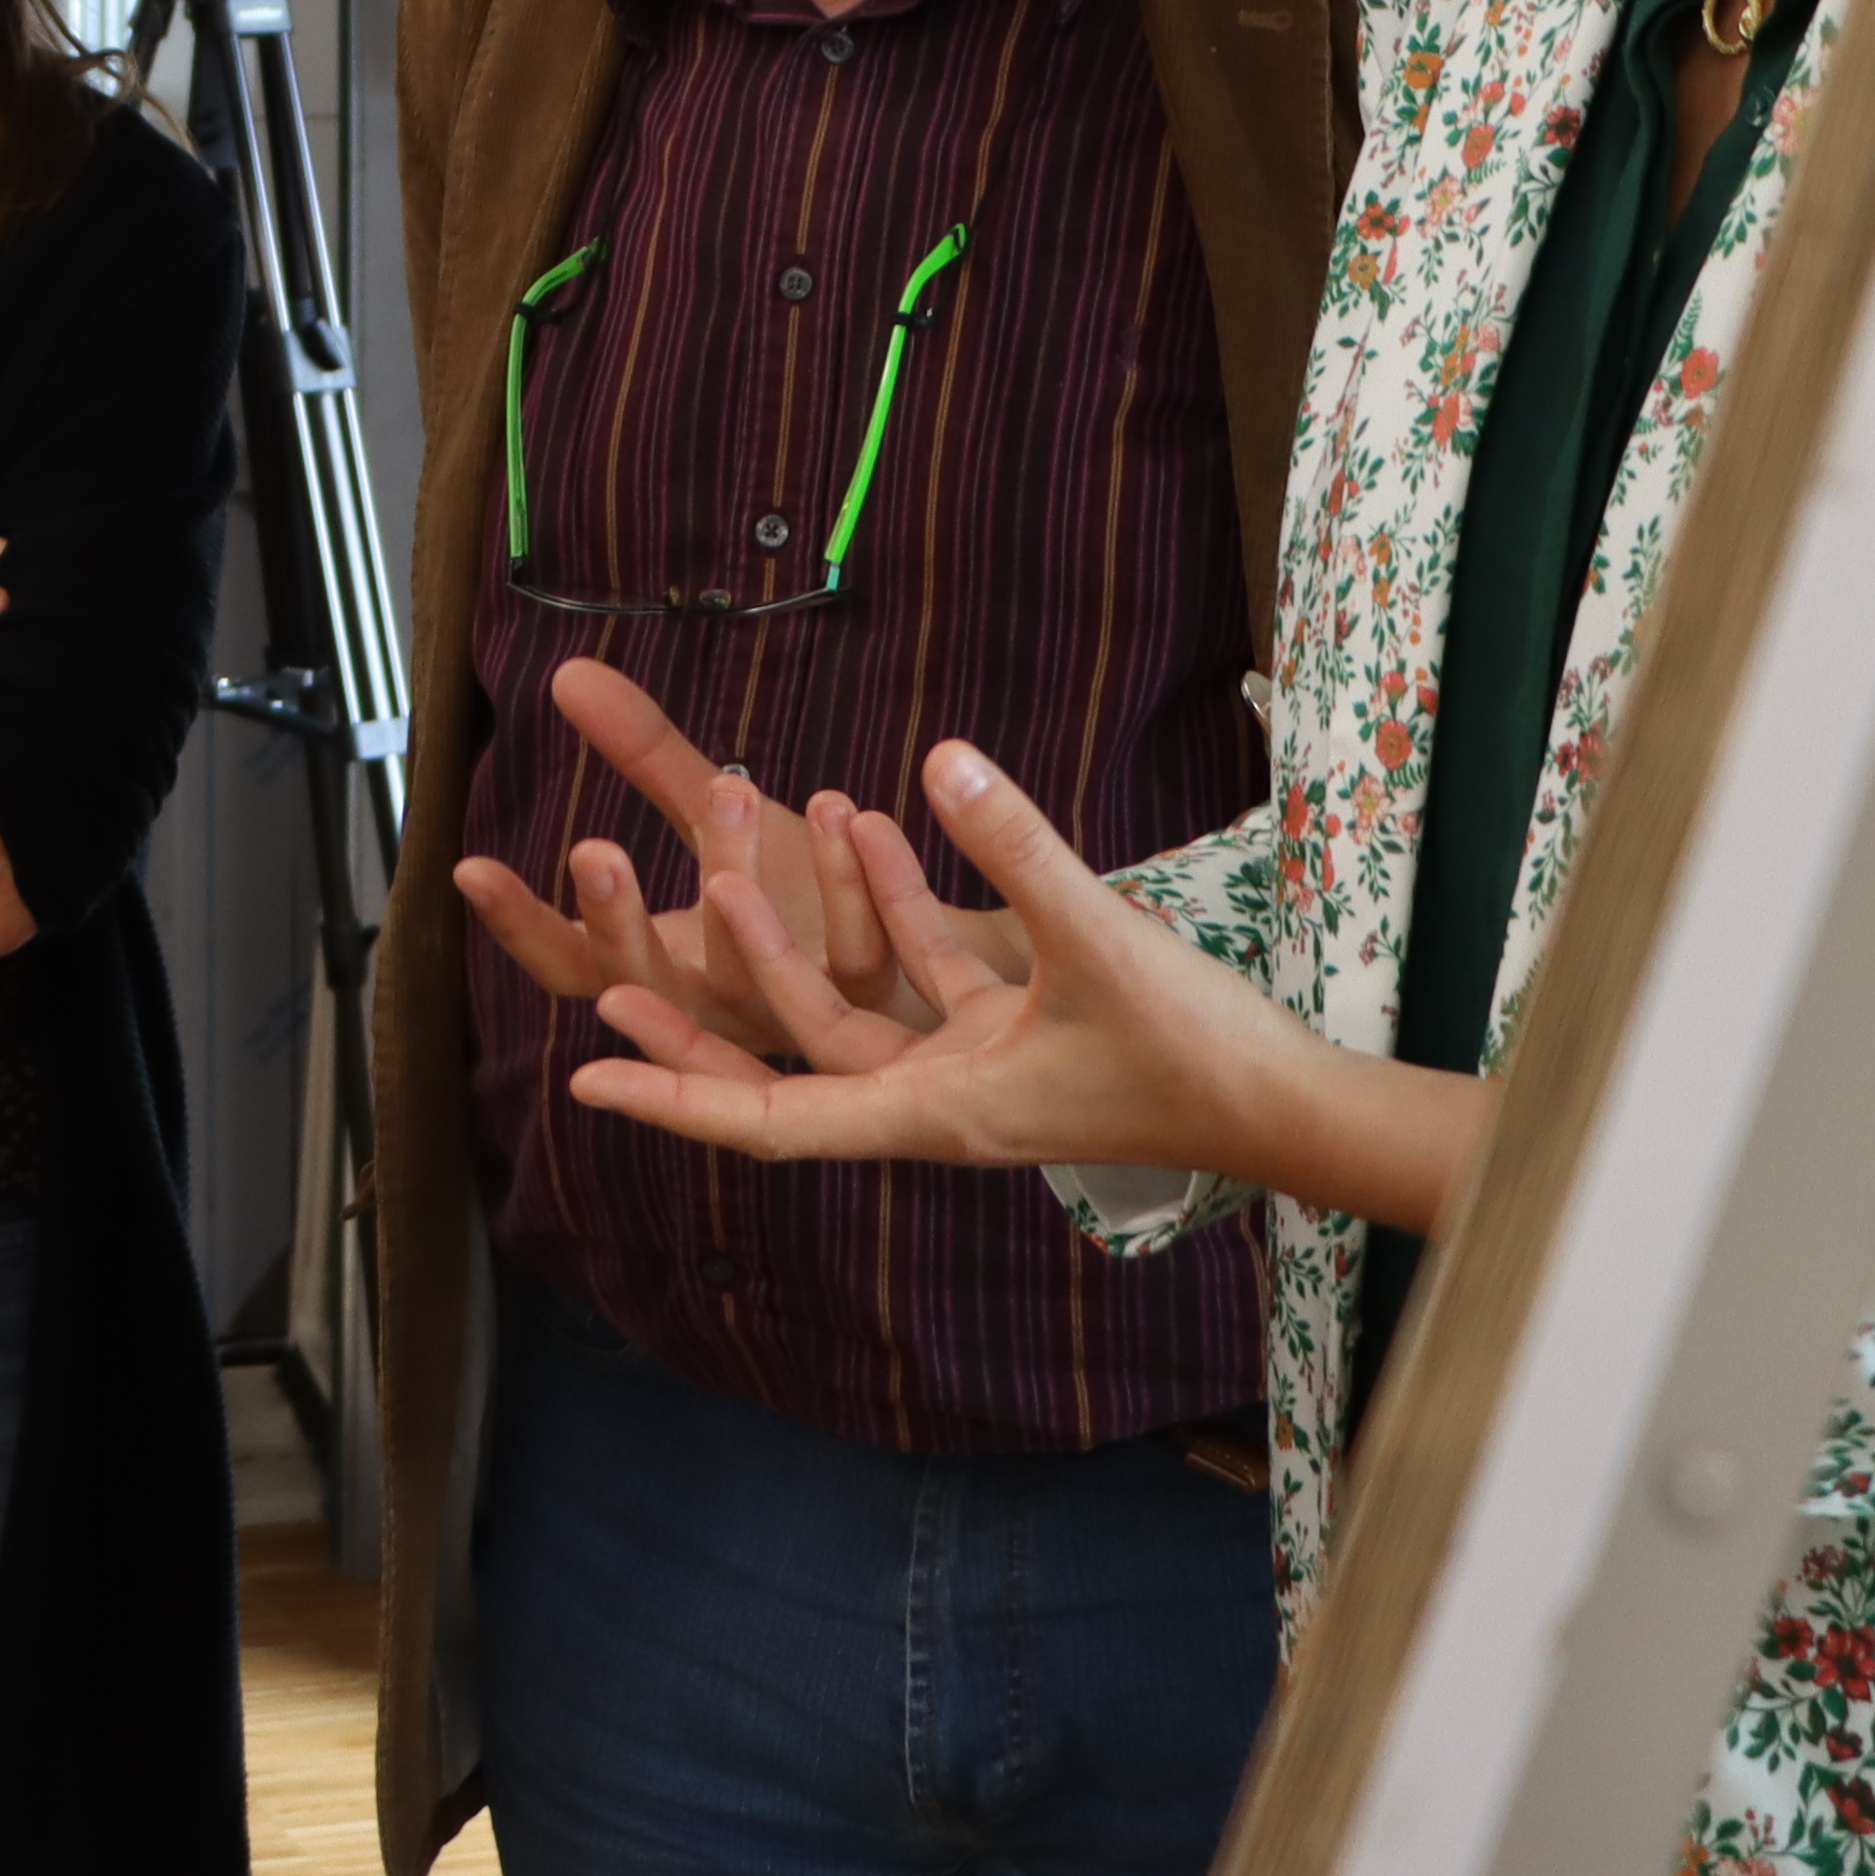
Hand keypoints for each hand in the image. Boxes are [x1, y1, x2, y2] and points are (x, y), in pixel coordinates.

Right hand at [452, 662, 1013, 1058]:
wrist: (936, 946)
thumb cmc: (810, 896)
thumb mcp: (719, 819)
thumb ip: (648, 756)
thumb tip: (568, 674)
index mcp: (672, 969)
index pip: (574, 965)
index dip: (522, 925)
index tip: (471, 865)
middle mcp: (725, 1007)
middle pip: (652, 986)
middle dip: (618, 920)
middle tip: (595, 844)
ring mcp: (800, 1017)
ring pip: (753, 974)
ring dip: (733, 879)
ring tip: (725, 786)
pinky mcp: (880, 1005)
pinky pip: (855, 955)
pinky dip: (848, 882)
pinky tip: (839, 810)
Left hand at [557, 739, 1382, 1213]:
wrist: (1288, 1105)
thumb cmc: (1195, 1051)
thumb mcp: (1096, 938)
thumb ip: (1017, 846)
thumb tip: (940, 755)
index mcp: (933, 1112)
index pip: (772, 1120)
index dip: (676, 1097)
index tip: (586, 1077)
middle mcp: (935, 1102)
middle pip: (782, 1072)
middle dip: (698, 1024)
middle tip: (604, 979)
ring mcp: (973, 1070)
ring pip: (849, 1012)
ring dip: (798, 934)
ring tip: (739, 842)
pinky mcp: (1014, 1037)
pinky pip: (923, 975)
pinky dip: (891, 908)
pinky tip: (871, 818)